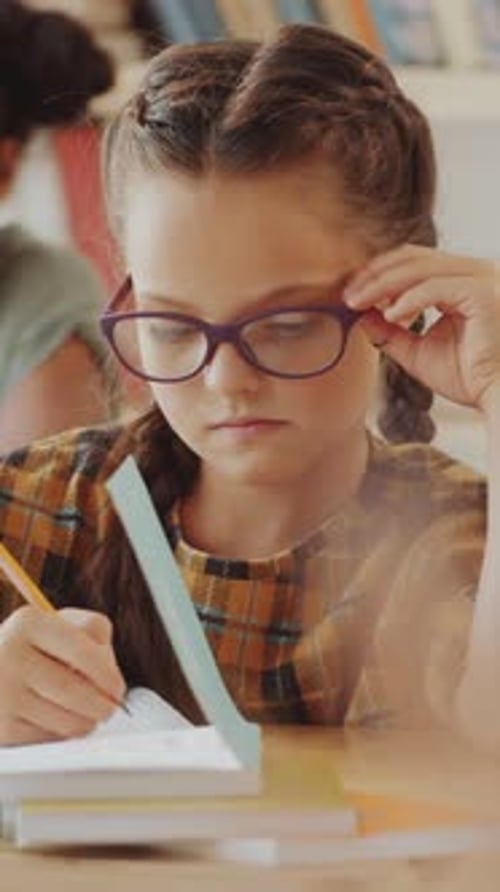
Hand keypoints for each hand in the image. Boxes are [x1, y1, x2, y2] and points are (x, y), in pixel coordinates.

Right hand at [0, 607, 125, 744]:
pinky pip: (48, 739)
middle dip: (103, 705)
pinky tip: (56, 720)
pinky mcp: (1, 729)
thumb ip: (92, 633)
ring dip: (86, 723)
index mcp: (29, 623)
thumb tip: (111, 675)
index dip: (108, 675)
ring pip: (66, 720)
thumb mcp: (59, 625)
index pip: (81, 652)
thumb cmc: (36, 647)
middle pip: (75, 690)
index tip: (118, 688)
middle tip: (110, 709)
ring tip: (87, 714)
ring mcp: (2, 693)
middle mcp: (9, 655)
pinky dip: (61, 734)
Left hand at [343, 245, 499, 412]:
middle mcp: (477, 272)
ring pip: (420, 268)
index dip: (380, 274)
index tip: (352, 294)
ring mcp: (483, 279)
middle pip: (414, 258)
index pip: (415, 262)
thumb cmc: (471, 379)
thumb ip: (392, 333)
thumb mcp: (419, 352)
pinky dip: (408, 300)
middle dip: (375, 275)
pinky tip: (390, 316)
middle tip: (348, 296)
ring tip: (359, 303)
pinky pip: (436, 287)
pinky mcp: (483, 293)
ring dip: (383, 285)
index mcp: (464, 281)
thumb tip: (362, 316)